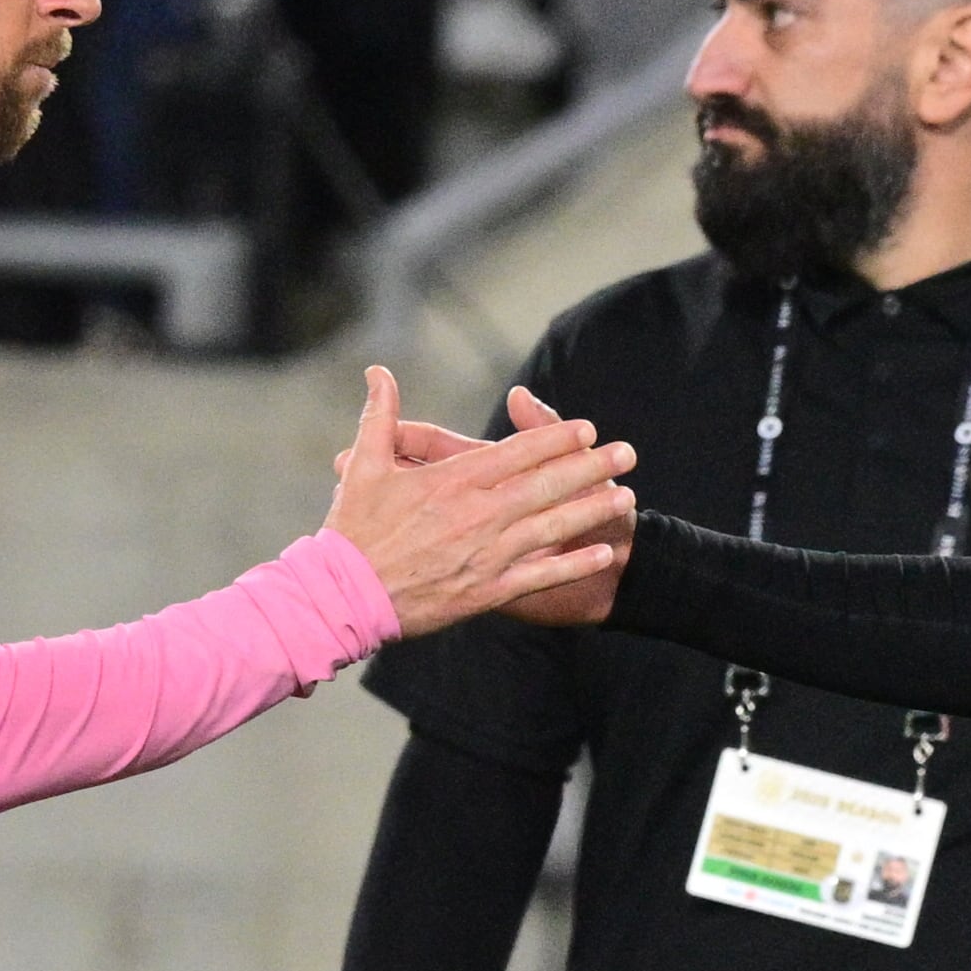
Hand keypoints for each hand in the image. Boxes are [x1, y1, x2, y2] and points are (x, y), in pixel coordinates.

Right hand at [327, 367, 636, 638]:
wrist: (343, 599)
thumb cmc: (352, 531)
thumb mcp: (361, 467)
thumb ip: (379, 417)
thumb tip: (378, 372)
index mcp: (453, 482)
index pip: (516, 452)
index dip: (556, 439)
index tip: (586, 428)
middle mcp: (477, 515)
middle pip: (546, 484)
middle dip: (590, 467)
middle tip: (627, 452)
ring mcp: (486, 554)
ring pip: (551, 527)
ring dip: (592, 511)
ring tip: (628, 497)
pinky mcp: (487, 592)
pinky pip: (540, 575)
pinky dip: (573, 563)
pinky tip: (603, 552)